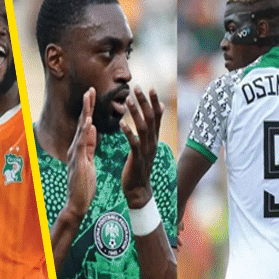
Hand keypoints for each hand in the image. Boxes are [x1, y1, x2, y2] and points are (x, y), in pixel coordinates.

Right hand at [65, 88, 97, 219]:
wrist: (77, 203)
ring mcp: (75, 154)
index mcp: (80, 149)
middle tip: (90, 89)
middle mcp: (75, 148)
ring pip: (80, 129)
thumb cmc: (83, 185)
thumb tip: (91, 130)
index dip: (89, 110)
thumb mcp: (89, 162)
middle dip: (86, 106)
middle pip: (82, 123)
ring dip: (85, 113)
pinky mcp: (77, 162)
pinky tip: (88, 121)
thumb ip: (89, 147)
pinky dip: (84, 132)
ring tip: (88, 98)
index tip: (92, 96)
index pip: (85, 126)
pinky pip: (81, 144)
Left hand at [120, 88, 163, 208]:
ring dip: (135, 113)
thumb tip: (157, 111)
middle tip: (137, 87)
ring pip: (143, 128)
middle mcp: (152, 143)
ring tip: (128, 100)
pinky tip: (121, 123)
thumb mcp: (147, 147)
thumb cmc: (139, 167)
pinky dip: (128, 132)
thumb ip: (150, 131)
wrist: (139, 190)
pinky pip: (133, 143)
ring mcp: (146, 151)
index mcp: (154, 139)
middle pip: (151, 118)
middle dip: (144, 102)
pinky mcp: (137, 159)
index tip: (151, 88)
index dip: (155, 102)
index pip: (157, 117)